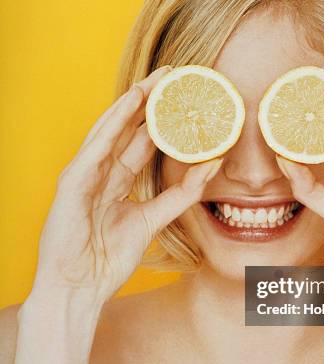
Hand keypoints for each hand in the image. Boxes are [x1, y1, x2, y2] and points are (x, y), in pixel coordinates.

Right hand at [31, 66, 222, 303]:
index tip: (184, 96)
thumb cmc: (108, 257)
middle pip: (126, 128)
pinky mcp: (71, 184)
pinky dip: (112, 126)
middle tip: (173, 75)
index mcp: (116, 180)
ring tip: (154, 80)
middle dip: (148, 101)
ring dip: (131, 103)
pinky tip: (128, 105)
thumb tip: (212, 166)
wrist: (80, 288)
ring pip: (110, 130)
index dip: (162, 117)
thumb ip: (181, 194)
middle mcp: (100, 171)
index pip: (141, 140)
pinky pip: (95, 149)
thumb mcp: (152, 219)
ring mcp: (83, 175)